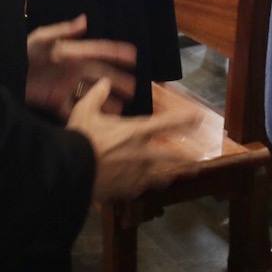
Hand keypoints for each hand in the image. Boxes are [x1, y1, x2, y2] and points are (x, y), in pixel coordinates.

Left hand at [25, 15, 136, 119]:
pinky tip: (97, 121)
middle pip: (100, 75)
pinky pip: (74, 109)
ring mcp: (66, 87)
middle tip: (135, 89)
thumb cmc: (23, 51)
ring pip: (91, 93)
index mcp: (72, 52)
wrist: (4, 70)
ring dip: (106, 100)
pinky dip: (86, 114)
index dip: (116, 52)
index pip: (99, 51)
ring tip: (121, 109)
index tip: (134, 55)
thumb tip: (85, 20)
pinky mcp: (55, 101)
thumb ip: (62, 30)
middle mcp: (73, 70)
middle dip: (118, 81)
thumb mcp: (41, 37)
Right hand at [67, 78, 200, 201]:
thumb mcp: (85, 111)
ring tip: (180, 175)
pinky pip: (141, 187)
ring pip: (160, 175)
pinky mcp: (128, 190)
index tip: (199, 117)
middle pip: (172, 156)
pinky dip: (144, 185)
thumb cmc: (80, 139)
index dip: (185, 119)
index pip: (167, 123)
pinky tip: (146, 186)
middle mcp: (142, 154)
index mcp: (136, 132)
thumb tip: (105, 81)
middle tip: (199, 156)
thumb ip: (97, 95)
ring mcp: (137, 174)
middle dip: (188, 156)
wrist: (72, 172)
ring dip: (171, 174)